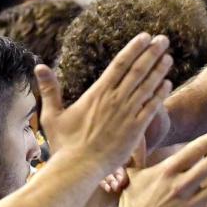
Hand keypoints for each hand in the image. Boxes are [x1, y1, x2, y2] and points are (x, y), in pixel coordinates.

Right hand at [36, 33, 172, 172]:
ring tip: (168, 56)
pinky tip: (168, 83)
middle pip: (137, 70)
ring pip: (147, 86)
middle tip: (163, 39)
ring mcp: (127, 114)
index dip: (133, 48)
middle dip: (152, 53)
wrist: (78, 169)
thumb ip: (49, 89)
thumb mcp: (53, 115)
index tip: (145, 36)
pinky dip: (160, 94)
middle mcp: (115, 100)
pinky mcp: (136, 130)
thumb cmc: (64, 145)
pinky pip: (152, 108)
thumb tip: (39, 66)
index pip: (119, 64)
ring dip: (159, 70)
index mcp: (97, 93)